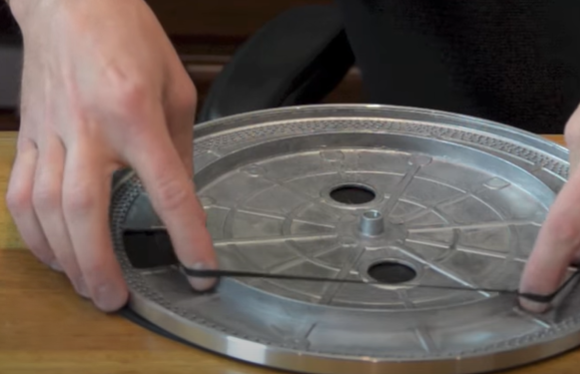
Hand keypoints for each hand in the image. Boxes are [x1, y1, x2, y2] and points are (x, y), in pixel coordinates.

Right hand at [4, 0, 216, 310]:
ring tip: (86, 285)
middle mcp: (89, 128)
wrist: (71, 2)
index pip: (168, 190)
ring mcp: (51, 133)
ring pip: (44, 208)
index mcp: (137, 115)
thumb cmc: (130, 37)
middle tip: (115, 300)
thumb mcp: (177, 89)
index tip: (200, 272)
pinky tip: (51, 252)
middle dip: (99, 264)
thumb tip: (181, 194)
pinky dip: (33, 232)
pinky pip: (18, 192)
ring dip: (64, 257)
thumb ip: (180, 146)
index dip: (187, 238)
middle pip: (85, 210)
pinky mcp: (28, 134)